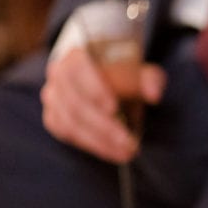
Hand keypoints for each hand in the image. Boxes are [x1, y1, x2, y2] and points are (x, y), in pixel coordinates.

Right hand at [40, 47, 165, 163]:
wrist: (103, 73)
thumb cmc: (123, 72)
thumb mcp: (140, 71)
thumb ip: (150, 79)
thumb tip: (154, 95)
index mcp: (76, 55)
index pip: (78, 71)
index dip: (94, 90)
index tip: (114, 108)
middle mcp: (58, 75)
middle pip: (75, 104)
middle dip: (104, 128)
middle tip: (129, 143)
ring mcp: (52, 97)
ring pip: (70, 123)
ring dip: (99, 141)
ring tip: (126, 152)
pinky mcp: (53, 117)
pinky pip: (67, 134)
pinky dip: (90, 145)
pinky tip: (111, 152)